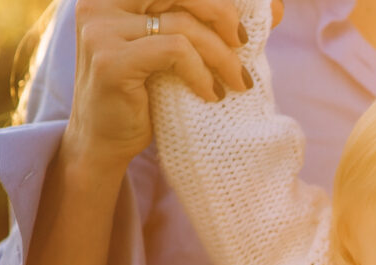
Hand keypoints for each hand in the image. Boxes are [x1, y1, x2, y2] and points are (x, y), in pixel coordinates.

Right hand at [63, 0, 282, 170]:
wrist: (105, 140)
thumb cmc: (147, 92)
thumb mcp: (179, 49)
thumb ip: (211, 23)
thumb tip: (275, 7)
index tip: (242, 25)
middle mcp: (101, 2)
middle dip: (221, 13)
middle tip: (243, 43)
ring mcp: (100, 28)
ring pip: (183, 25)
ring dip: (220, 55)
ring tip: (237, 81)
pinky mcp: (110, 60)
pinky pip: (175, 51)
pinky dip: (201, 72)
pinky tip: (212, 94)